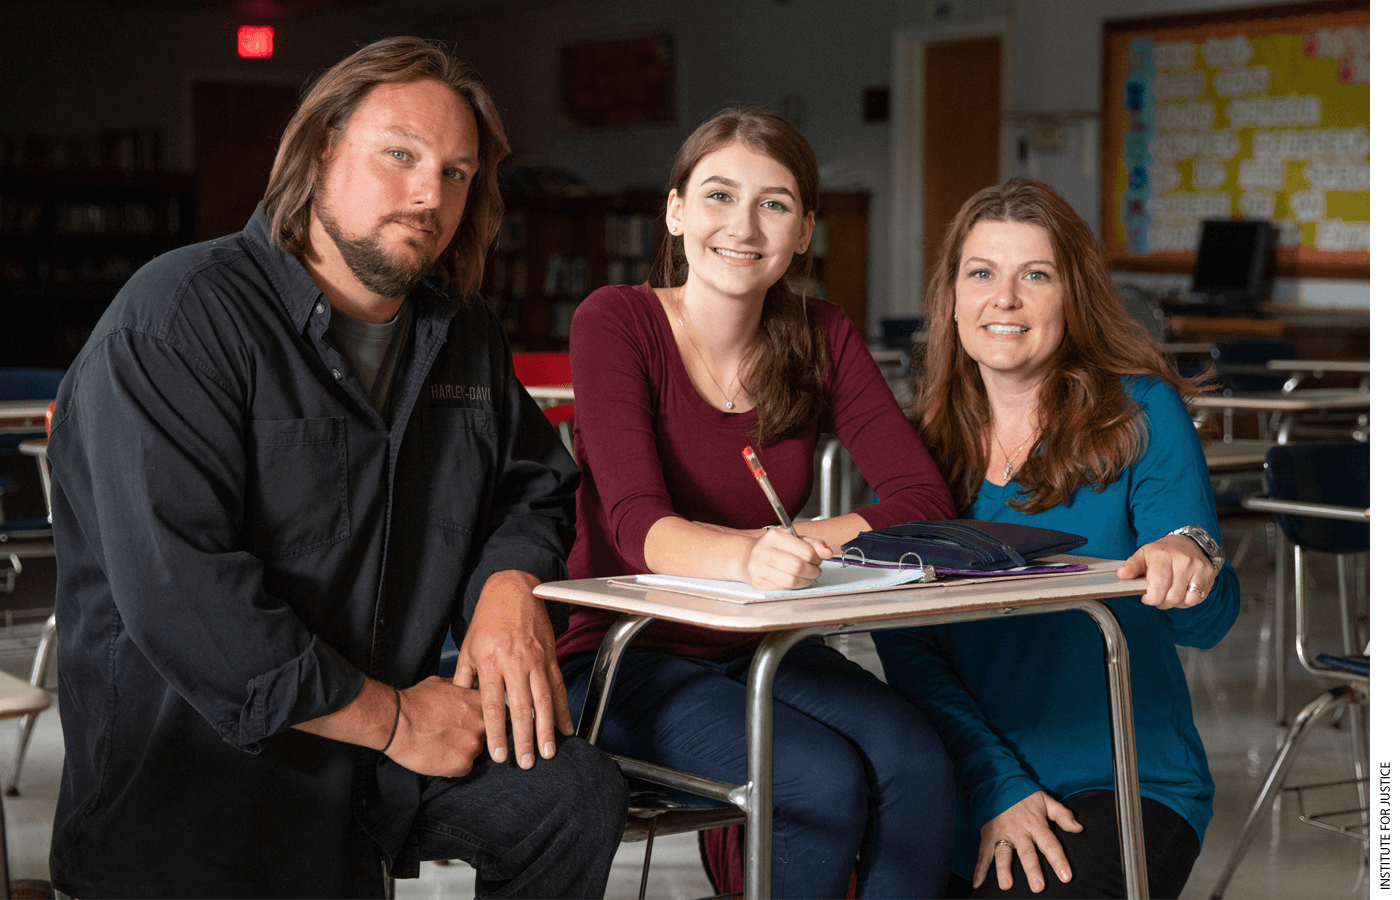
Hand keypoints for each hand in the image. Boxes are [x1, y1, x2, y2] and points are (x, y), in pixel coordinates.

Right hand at [386, 676, 488, 776]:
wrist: (397, 722)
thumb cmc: (415, 702)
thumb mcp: (442, 684)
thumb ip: (461, 689)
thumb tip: (464, 689)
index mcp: (480, 702)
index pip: (502, 713)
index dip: (492, 719)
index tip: (483, 723)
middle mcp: (482, 723)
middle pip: (488, 735)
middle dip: (474, 735)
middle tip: (454, 734)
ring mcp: (474, 745)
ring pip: (475, 751)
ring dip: (463, 750)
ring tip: (441, 743)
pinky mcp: (463, 764)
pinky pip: (464, 767)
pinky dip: (453, 765)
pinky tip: (438, 755)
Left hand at [457, 570, 572, 769]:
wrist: (514, 589)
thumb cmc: (488, 619)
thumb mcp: (469, 646)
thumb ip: (464, 677)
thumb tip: (460, 703)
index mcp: (491, 663)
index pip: (492, 705)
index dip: (496, 732)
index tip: (499, 755)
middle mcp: (514, 664)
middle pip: (520, 708)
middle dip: (525, 739)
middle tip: (527, 762)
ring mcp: (535, 661)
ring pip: (543, 701)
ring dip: (547, 729)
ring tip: (549, 752)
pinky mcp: (550, 657)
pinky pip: (558, 687)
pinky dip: (563, 709)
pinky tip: (566, 727)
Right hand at [742, 529, 831, 589]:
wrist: (747, 556)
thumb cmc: (774, 547)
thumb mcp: (793, 539)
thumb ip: (813, 544)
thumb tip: (828, 552)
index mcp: (774, 536)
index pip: (806, 551)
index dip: (817, 558)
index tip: (817, 559)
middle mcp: (764, 551)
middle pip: (798, 567)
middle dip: (813, 571)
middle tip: (815, 570)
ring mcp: (758, 568)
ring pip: (791, 580)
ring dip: (805, 581)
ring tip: (807, 576)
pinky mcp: (757, 582)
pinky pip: (783, 588)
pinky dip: (794, 586)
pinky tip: (794, 580)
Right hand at [975, 791, 1082, 892]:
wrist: (997, 783)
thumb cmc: (1024, 796)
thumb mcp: (1045, 800)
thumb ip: (1062, 815)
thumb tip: (1079, 828)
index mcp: (1035, 824)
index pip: (1050, 844)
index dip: (1058, 860)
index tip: (1066, 876)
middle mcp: (1018, 831)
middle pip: (1027, 852)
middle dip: (1032, 869)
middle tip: (1037, 886)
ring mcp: (1001, 834)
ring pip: (1003, 854)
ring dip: (1003, 869)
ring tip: (1006, 885)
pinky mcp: (987, 836)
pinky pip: (983, 854)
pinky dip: (979, 870)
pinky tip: (978, 884)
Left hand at [1118, 534, 1215, 607]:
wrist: (1188, 542)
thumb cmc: (1162, 552)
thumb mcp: (1143, 555)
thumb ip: (1131, 566)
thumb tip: (1122, 575)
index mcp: (1162, 556)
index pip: (1157, 587)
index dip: (1150, 598)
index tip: (1146, 597)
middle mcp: (1183, 561)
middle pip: (1171, 597)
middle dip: (1161, 602)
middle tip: (1157, 596)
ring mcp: (1198, 567)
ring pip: (1184, 600)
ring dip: (1174, 603)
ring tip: (1169, 594)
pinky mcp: (1208, 574)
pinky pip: (1196, 599)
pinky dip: (1187, 601)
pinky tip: (1181, 593)